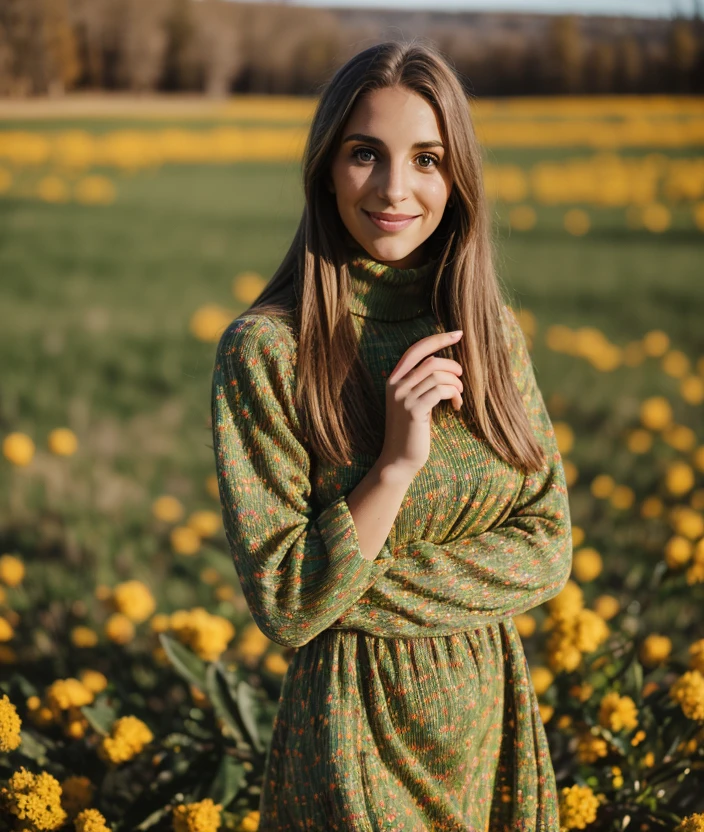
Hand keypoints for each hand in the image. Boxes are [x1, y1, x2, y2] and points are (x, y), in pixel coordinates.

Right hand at [380, 330, 463, 477]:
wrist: (399, 460)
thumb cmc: (411, 431)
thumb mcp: (414, 401)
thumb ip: (421, 382)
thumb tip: (444, 363)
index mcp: (394, 379)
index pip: (416, 349)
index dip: (438, 339)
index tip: (458, 333)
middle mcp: (395, 385)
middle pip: (432, 360)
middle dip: (453, 367)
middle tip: (461, 381)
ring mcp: (403, 397)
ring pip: (438, 375)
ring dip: (456, 384)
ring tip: (458, 398)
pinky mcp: (414, 410)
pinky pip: (441, 390)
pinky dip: (454, 395)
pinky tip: (456, 406)